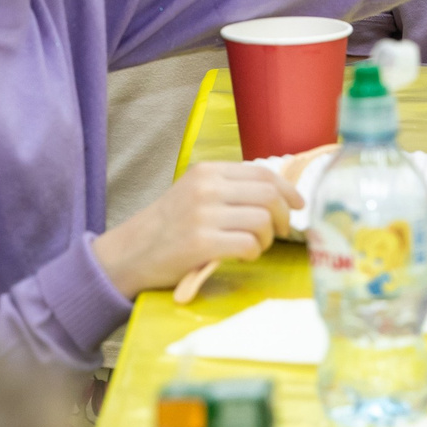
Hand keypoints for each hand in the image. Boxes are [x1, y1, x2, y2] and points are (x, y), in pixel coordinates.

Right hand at [92, 161, 301, 296]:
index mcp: (207, 171)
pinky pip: (249, 244)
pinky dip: (253, 253)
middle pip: (269, 194)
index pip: (263, 172)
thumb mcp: (194, 193)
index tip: (298, 204)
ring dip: (267, 238)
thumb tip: (278, 195)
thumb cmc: (167, 226)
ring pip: (262, 220)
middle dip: (283, 216)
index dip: (288, 190)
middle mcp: (206, 187)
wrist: (129, 253)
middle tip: (280, 232)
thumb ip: (229, 189)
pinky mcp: (201, 243)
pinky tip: (242, 256)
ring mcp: (203, 214)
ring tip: (256, 246)